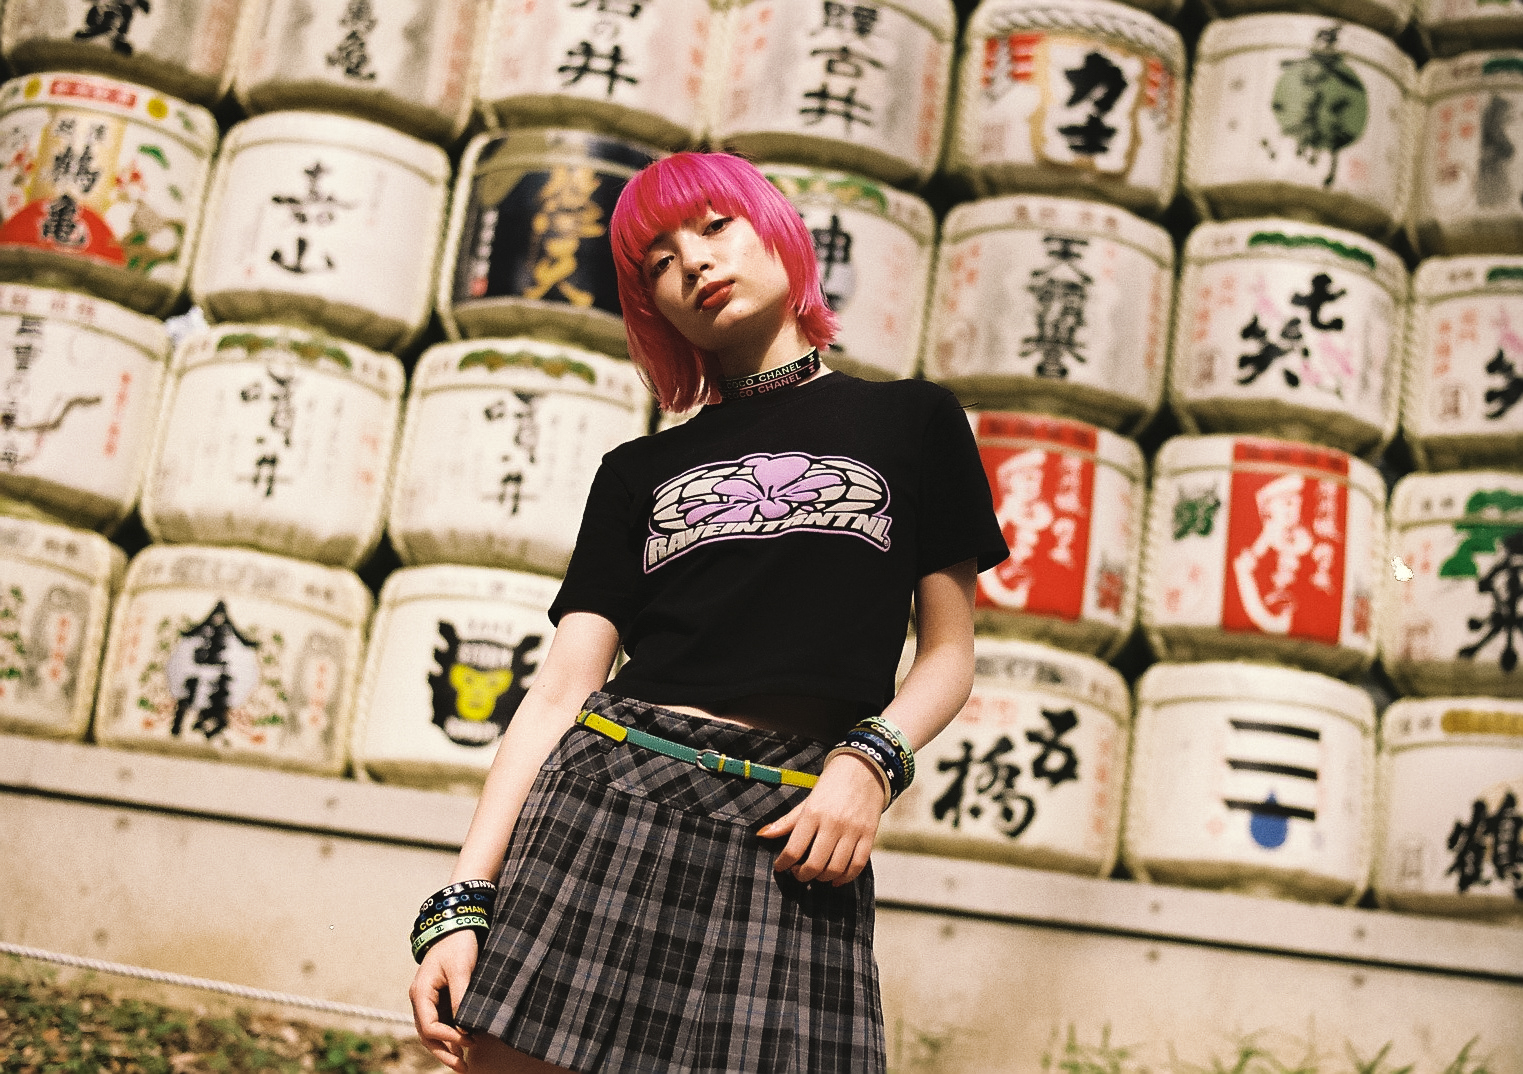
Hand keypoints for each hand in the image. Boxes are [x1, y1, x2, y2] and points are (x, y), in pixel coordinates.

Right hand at [408, 928, 479, 1071]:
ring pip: (432, 1032)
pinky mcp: (440, 999)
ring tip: (463, 1064)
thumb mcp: (460, 968)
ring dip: (446, 1048)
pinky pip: (442, 1023)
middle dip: (443, 1053)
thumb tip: (465, 1027)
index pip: (428, 1026)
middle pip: (427, 1035)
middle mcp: (421, 1000)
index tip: (469, 1040)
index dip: (448, 1037)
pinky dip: (450, 1037)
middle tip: (463, 1067)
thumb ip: (461, 996)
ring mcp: (429, 1001)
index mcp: (421, 993)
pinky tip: (463, 1047)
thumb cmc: (457, 944)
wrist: (456, 925)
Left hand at [756, 751, 883, 884]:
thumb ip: (787, 821)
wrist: (864, 768)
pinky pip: (858, 865)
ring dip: (823, 878)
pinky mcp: (869, 835)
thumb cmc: (831, 785)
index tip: (780, 867)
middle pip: (815, 864)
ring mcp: (853, 830)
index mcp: (813, 813)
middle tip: (798, 873)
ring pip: (836, 868)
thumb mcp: (807, 800)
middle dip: (802, 875)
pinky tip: (837, 879)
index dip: (783, 863)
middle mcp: (833, 823)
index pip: (794, 849)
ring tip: (816, 874)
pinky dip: (846, 877)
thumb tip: (763, 835)